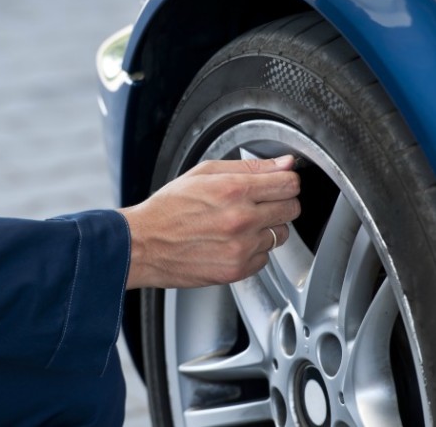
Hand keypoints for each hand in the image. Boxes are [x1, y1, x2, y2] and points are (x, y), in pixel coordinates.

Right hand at [119, 155, 300, 288]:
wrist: (143, 245)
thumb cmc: (169, 208)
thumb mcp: (204, 174)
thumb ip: (249, 167)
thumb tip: (284, 164)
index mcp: (234, 190)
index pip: (289, 183)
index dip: (287, 181)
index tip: (280, 184)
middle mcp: (242, 220)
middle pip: (292, 209)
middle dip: (281, 203)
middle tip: (260, 204)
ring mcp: (241, 248)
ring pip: (281, 235)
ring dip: (267, 229)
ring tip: (239, 225)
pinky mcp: (237, 270)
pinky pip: (265, 258)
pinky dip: (254, 250)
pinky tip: (232, 243)